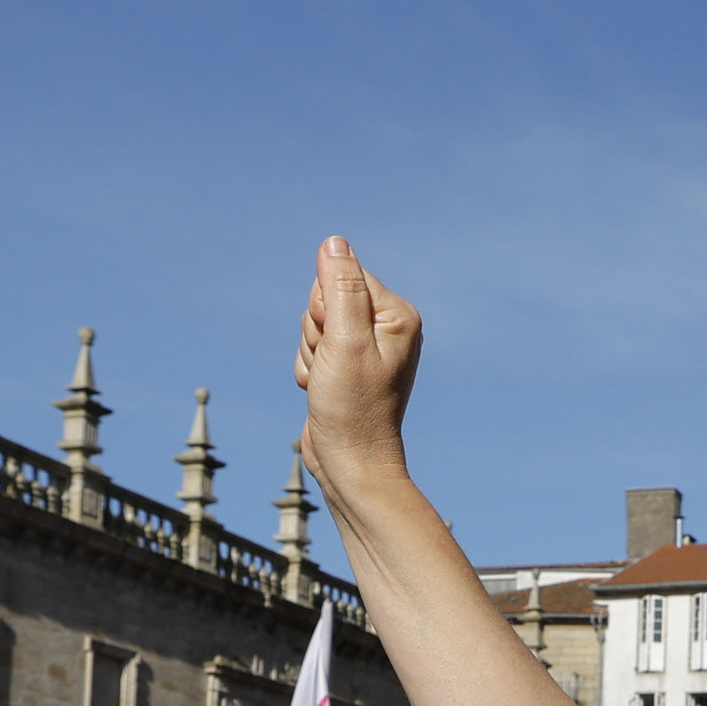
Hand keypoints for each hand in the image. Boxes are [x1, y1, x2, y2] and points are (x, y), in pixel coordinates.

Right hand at [293, 237, 422, 498]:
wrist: (350, 463)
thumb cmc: (352, 407)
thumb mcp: (343, 340)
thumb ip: (339, 288)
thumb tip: (334, 242)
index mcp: (397, 315)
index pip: (343, 275)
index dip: (326, 307)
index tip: (337, 343)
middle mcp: (387, 328)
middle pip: (326, 298)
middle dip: (316, 331)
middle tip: (331, 366)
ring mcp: (367, 348)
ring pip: (314, 324)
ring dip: (310, 352)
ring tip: (327, 382)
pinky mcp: (348, 366)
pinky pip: (312, 348)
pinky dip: (308, 369)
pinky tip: (321, 392)